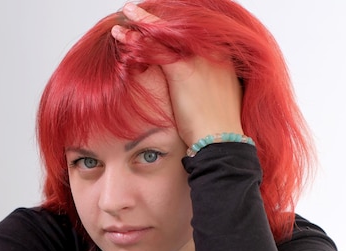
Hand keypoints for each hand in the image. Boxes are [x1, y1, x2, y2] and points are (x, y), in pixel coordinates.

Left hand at [112, 3, 243, 147]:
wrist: (221, 141)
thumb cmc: (218, 129)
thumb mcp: (218, 99)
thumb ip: (209, 85)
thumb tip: (199, 88)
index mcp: (223, 57)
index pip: (193, 32)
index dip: (173, 26)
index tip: (158, 23)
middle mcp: (212, 50)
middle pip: (179, 27)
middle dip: (158, 20)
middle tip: (139, 14)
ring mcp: (198, 57)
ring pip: (165, 33)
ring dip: (143, 22)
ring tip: (127, 16)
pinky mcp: (182, 68)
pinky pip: (154, 47)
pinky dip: (136, 39)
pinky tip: (122, 33)